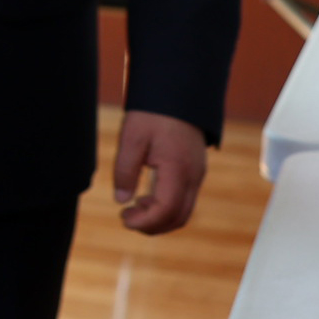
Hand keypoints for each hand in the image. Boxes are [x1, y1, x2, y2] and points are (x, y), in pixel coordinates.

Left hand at [110, 110, 206, 234]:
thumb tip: (121, 199)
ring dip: (160, 218)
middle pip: (179, 218)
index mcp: (178, 169)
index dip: (144, 222)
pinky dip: (168, 207)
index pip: (166, 210)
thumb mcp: (131, 138)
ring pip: (184, 211)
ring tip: (135, 206)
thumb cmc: (153, 113)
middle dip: (152, 226)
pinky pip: (185, 199)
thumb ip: (125, 171)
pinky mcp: (196, 170)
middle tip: (127, 217)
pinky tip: (147, 197)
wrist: (178, 92)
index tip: (123, 217)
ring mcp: (197, 174)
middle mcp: (193, 176)